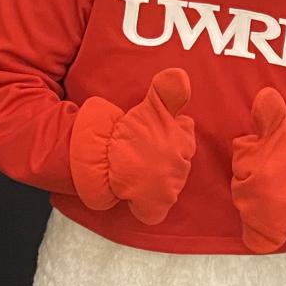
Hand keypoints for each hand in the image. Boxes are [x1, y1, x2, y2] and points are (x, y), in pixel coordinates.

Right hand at [71, 69, 197, 223]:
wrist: (99, 158)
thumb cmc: (125, 133)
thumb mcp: (149, 107)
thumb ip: (168, 92)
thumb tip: (180, 75)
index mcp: (183, 141)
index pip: (185, 135)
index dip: (170, 132)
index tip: (152, 131)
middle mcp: (181, 166)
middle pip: (180, 160)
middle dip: (165, 156)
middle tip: (142, 150)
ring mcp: (170, 188)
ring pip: (170, 183)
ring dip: (157, 176)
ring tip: (137, 167)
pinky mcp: (155, 206)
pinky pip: (156, 209)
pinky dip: (148, 204)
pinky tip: (138, 190)